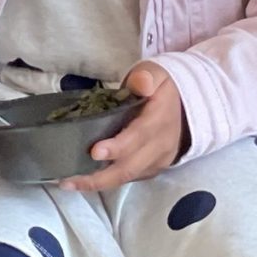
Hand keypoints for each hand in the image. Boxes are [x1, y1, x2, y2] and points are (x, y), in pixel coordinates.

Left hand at [61, 61, 184, 193]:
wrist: (187, 106)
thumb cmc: (163, 87)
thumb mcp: (157, 73)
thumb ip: (146, 77)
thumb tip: (139, 84)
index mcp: (160, 120)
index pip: (138, 137)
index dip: (117, 147)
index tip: (94, 152)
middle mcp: (161, 146)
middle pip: (129, 167)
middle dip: (99, 177)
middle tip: (69, 180)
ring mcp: (157, 161)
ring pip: (127, 177)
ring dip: (98, 183)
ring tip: (68, 183)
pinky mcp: (152, 169)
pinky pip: (129, 178)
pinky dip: (107, 182)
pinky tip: (84, 182)